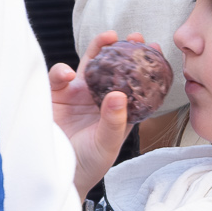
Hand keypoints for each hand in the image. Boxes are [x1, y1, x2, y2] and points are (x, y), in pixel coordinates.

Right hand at [50, 34, 138, 197]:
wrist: (60, 174)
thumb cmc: (89, 163)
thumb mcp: (107, 144)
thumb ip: (114, 121)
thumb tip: (119, 95)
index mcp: (117, 109)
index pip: (133, 83)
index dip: (143, 66)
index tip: (156, 49)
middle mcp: (98, 98)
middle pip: (112, 67)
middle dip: (122, 49)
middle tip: (134, 37)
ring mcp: (76, 94)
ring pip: (88, 64)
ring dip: (97, 48)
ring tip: (108, 38)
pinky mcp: (55, 95)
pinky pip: (58, 76)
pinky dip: (62, 71)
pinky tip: (69, 74)